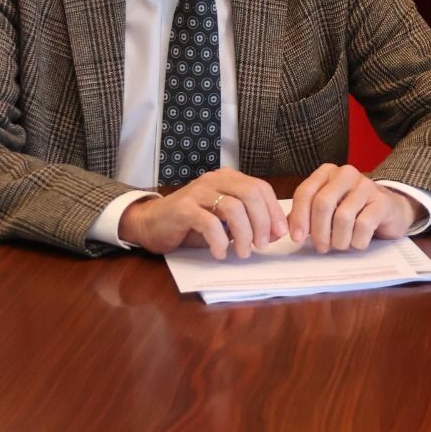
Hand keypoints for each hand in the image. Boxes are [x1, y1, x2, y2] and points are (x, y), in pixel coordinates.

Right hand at [118, 169, 286, 258]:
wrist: (151, 223)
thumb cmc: (191, 224)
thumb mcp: (224, 221)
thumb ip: (247, 222)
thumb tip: (275, 233)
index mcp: (229, 179)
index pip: (261, 188)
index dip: (274, 211)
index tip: (279, 234)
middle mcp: (215, 180)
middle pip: (251, 194)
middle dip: (262, 222)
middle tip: (262, 245)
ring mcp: (198, 192)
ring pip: (233, 207)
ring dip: (243, 234)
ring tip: (242, 252)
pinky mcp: (183, 208)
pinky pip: (209, 223)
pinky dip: (219, 241)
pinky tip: (220, 253)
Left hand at [288, 163, 423, 251]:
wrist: (390, 209)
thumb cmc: (353, 210)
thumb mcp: (327, 208)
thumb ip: (305, 214)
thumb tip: (285, 228)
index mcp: (327, 173)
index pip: (305, 192)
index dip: (298, 217)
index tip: (297, 238)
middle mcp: (346, 174)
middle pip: (322, 203)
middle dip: (318, 231)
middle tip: (321, 247)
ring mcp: (366, 186)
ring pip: (343, 217)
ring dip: (339, 240)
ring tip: (341, 245)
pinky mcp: (382, 202)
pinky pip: (363, 225)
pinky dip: (357, 241)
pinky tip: (358, 242)